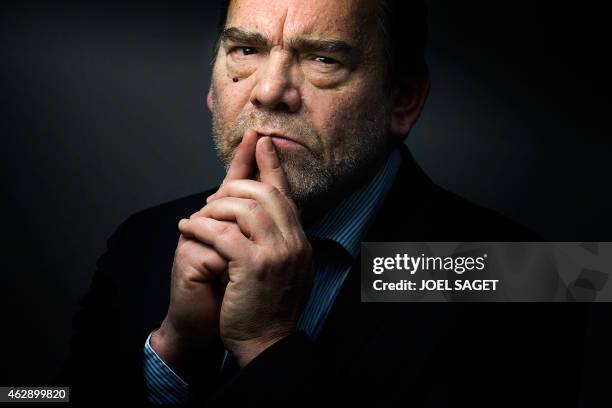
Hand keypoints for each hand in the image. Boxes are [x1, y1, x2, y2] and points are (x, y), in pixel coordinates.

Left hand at [178, 130, 313, 366]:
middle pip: (263, 193)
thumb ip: (279, 239)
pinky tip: (186, 229)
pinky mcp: (253, 266)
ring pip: (243, 208)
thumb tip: (266, 212)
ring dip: (214, 208)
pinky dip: (200, 227)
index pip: (285, 193)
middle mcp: (294, 242)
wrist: (267, 344)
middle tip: (212, 198)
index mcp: (300, 241)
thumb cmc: (267, 307)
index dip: (271, 165)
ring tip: (197, 217)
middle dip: (233, 188)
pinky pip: (222, 233)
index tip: (260, 142)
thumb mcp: (284, 269)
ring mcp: (277, 253)